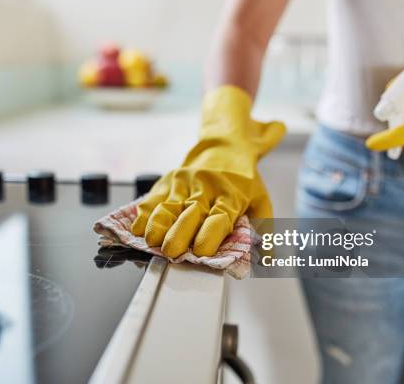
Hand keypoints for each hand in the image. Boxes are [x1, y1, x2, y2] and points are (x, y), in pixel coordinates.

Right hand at [131, 86, 285, 257]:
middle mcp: (206, 187)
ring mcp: (185, 182)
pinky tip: (137, 228)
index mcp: (231, 195)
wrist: (225, 143)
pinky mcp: (169, 180)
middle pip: (191, 213)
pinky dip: (144, 214)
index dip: (210, 234)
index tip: (201, 250)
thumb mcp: (260, 199)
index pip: (220, 217)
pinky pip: (154, 198)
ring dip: (158, 224)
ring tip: (151, 242)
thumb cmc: (243, 179)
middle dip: (179, 234)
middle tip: (171, 252)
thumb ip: (263, 229)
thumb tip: (267, 260)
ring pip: (169, 205)